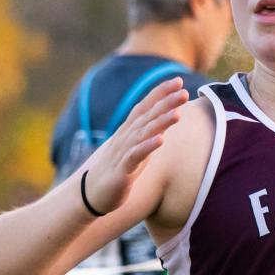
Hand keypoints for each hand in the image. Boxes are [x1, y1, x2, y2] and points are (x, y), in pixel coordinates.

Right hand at [82, 78, 188, 214]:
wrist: (91, 193)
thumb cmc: (117, 170)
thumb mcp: (134, 149)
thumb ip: (146, 136)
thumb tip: (163, 125)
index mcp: (130, 131)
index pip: (145, 106)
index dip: (160, 93)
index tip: (178, 81)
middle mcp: (127, 137)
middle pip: (147, 116)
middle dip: (165, 102)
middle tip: (183, 91)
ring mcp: (124, 152)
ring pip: (144, 133)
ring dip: (161, 122)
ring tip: (177, 113)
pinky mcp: (122, 170)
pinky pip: (136, 156)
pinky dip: (147, 147)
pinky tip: (160, 140)